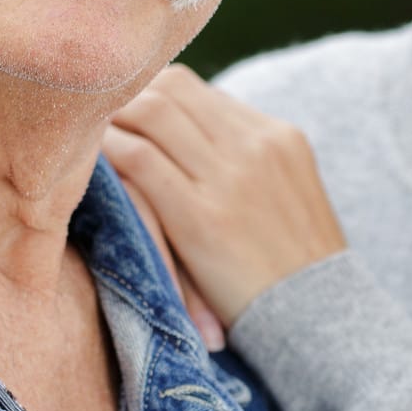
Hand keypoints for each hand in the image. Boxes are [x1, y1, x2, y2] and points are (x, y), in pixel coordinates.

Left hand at [105, 65, 349, 331]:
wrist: (322, 322)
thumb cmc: (293, 268)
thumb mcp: (287, 194)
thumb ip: (246, 160)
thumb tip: (185, 140)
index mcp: (280, 136)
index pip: (193, 89)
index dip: (148, 102)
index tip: (123, 128)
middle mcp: (257, 144)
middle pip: (169, 88)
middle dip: (125, 104)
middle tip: (95, 133)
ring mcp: (231, 177)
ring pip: (150, 112)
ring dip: (113, 125)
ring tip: (88, 149)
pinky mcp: (202, 216)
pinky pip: (139, 159)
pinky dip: (109, 156)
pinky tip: (94, 171)